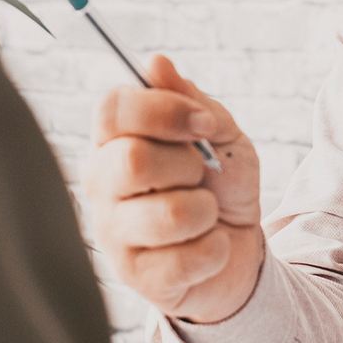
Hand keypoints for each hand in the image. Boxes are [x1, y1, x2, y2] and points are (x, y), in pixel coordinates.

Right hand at [85, 55, 262, 322]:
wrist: (242, 251)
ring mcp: (111, 234)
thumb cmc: (221, 186)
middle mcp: (100, 184)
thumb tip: (156, 63)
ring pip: (169, 213)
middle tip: (199, 176)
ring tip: (202, 215)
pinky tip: (205, 250)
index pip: (112, 109)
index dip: (163, 110)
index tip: (203, 123)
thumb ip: (191, 100)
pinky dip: (214, 250)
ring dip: (205, 210)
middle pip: (133, 160)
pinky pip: (187, 258)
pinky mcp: (134, 278)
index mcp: (114, 140)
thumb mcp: (221, 135)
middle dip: (188, 165)